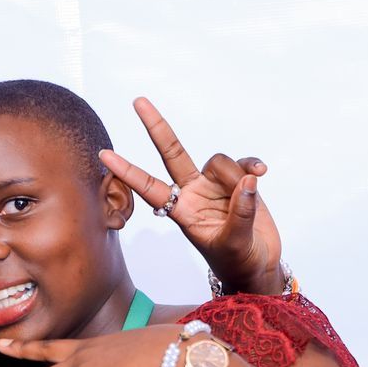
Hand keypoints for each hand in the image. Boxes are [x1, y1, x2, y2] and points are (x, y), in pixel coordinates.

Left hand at [100, 97, 281, 293]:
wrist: (256, 265)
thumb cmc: (237, 260)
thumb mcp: (234, 243)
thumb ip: (241, 213)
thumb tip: (248, 180)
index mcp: (181, 210)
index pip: (149, 186)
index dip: (128, 171)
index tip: (104, 155)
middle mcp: (193, 192)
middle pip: (172, 152)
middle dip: (156, 127)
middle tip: (137, 101)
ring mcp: (214, 184)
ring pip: (218, 161)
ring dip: (236, 176)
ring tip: (248, 199)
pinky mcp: (238, 181)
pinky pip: (243, 164)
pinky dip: (252, 165)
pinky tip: (263, 171)